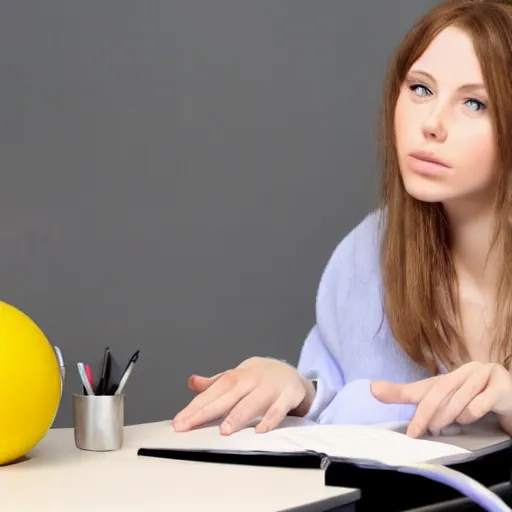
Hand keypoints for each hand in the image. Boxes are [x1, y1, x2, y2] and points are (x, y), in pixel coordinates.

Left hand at [172, 357, 315, 434]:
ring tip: (224, 430)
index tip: (179, 422)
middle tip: (189, 426)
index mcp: (237, 376)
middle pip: (227, 395)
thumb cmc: (258, 379)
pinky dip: (270, 419)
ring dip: (238, 415)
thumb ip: (214, 383)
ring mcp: (270, 388)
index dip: (195, 406)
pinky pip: (279, 409)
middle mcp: (252, 380)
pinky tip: (260, 430)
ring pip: (253, 402)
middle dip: (207, 411)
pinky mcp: (288, 396)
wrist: (290, 373)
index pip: (213, 391)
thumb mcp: (236, 377)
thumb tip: (191, 382)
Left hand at [370, 362, 511, 437]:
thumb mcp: (441, 399)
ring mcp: (485, 375)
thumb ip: (409, 395)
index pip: (426, 388)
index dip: (411, 403)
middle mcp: (467, 370)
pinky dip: (474, 415)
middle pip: (440, 393)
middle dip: (429, 416)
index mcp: (450, 373)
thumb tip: (372, 388)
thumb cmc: (472, 401)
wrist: (510, 402)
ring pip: (461, 402)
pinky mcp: (502, 386)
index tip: (402, 424)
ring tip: (456, 424)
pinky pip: (481, 405)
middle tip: (424, 431)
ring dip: (454, 418)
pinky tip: (475, 417)